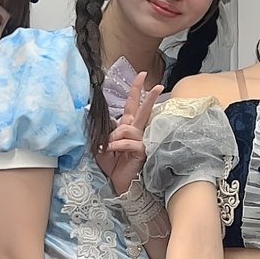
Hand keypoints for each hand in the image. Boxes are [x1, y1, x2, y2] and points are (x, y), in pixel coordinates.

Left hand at [96, 72, 162, 196]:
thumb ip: (104, 132)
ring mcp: (141, 140)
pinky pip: (129, 142)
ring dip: (115, 136)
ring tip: (109, 147)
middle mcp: (136, 131)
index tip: (141, 75)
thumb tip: (105, 122)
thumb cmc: (111, 164)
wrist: (118, 183)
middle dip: (148, 96)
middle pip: (142, 110)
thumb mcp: (101, 145)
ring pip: (128, 127)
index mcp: (127, 127)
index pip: (132, 105)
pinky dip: (117, 145)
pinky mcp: (142, 151)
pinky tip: (112, 151)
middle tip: (158, 85)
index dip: (136, 90)